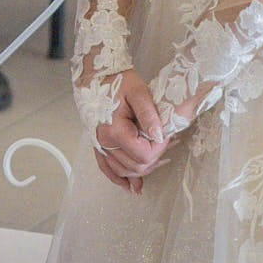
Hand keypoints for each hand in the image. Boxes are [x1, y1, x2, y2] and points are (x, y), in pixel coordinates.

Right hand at [92, 71, 167, 193]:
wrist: (95, 75)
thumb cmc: (117, 80)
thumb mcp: (139, 92)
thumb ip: (149, 116)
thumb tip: (159, 137)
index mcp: (115, 131)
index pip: (143, 155)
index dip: (160, 148)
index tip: (166, 134)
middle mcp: (104, 142)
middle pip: (135, 166)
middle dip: (154, 158)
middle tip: (164, 141)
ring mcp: (99, 145)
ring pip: (124, 171)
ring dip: (141, 170)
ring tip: (157, 161)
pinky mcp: (98, 145)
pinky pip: (106, 168)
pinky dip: (119, 179)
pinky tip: (130, 186)